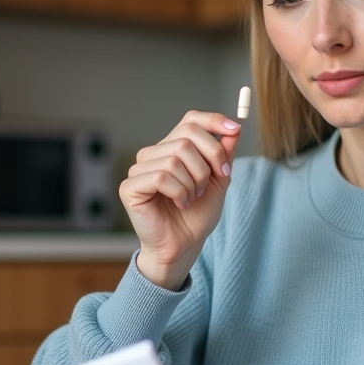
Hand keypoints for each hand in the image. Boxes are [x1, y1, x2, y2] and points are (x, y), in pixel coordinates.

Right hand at [120, 111, 241, 289]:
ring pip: (174, 158)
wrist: (184, 245)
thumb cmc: (197, 215)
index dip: (212, 120)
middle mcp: (153, 154)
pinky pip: (161, 177)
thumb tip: (233, 128)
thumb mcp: (218, 180)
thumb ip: (223, 154)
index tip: (234, 129)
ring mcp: (139, 169)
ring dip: (193, 182)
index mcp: (172, 148)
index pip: (190, 119)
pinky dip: (179, 192)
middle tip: (209, 184)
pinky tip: (181, 204)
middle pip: (186, 137)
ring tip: (192, 198)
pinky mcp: (130, 187)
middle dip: (208, 160)